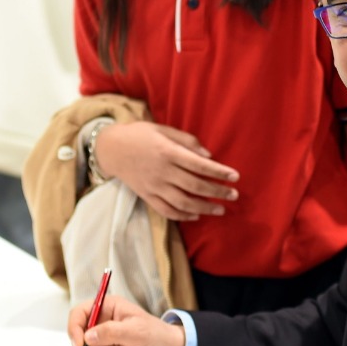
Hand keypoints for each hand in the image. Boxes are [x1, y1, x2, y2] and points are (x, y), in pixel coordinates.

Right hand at [66, 294, 184, 345]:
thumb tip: (87, 336)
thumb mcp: (136, 331)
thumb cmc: (157, 336)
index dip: (75, 327)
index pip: (81, 313)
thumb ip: (111, 332)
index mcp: (108, 308)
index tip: (79, 344)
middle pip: (77, 334)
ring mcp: (103, 341)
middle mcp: (102, 323)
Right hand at [92, 121, 239, 221]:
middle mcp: (162, 171)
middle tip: (234, 194)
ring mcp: (153, 186)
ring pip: (183, 202)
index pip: (199, 165)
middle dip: (217, 191)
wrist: (110, 148)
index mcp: (167, 152)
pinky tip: (196, 215)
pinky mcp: (146, 196)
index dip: (219, 172)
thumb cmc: (140, 134)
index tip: (235, 176)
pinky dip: (182, 216)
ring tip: (220, 209)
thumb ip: (187, 141)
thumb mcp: (163, 129)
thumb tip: (209, 156)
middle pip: (195, 185)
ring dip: (204, 208)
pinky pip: (166, 210)